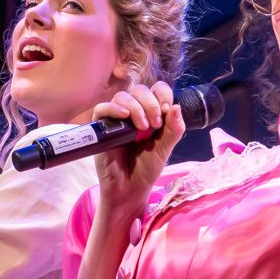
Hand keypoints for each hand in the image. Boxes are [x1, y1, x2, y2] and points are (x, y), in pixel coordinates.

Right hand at [90, 82, 182, 215]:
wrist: (130, 188)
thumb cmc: (147, 168)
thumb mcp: (165, 148)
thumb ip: (174, 129)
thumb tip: (177, 107)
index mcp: (151, 113)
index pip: (156, 90)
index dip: (162, 94)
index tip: (167, 109)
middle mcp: (134, 112)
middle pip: (139, 90)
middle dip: (150, 103)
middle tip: (155, 125)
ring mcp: (117, 119)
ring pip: (122, 96)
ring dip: (135, 107)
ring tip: (142, 128)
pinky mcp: (102, 128)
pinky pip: (102, 109)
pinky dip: (113, 108)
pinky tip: (124, 117)